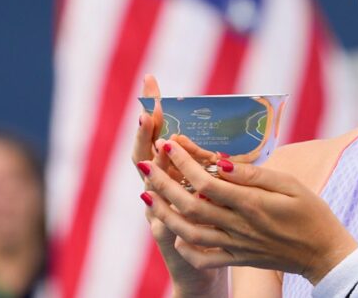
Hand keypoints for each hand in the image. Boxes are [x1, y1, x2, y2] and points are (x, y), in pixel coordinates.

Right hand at [132, 75, 224, 296]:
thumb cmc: (212, 223)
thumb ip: (208, 162)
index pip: (159, 137)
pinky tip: (156, 198)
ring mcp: (158, 217)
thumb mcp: (210, 189)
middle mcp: (158, 193)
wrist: (201, 272)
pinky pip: (162, 226)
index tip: (151, 85)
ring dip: (152, 168)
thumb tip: (213, 126)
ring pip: (151, 189)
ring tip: (156, 145)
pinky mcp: (168, 242)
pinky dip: (160, 214)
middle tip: (145, 110)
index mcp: (172, 176)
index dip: (153, 112)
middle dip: (144, 133)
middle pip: (145, 158)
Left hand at [138, 138, 357, 285]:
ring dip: (164, 213)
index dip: (184, 162)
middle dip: (163, 183)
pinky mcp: (238, 259)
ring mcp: (236, 245)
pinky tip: (174, 234)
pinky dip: (185, 247)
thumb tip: (222, 164)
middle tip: (145, 163)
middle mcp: (239, 226)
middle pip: (190, 205)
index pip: (208, 181)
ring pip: (189, 232)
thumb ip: (254, 175)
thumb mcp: (290, 184)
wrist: (323, 254)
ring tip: (147, 194)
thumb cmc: (311, 213)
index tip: (169, 143)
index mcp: (252, 204)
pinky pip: (204, 258)